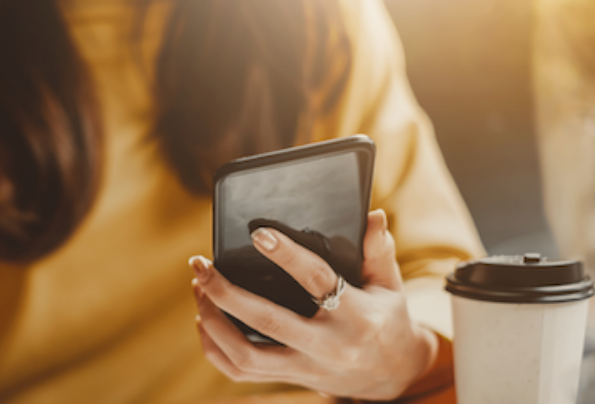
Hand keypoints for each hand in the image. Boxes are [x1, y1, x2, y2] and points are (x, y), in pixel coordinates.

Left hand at [189, 209, 437, 399]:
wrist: (394, 375)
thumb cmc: (387, 319)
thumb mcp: (390, 285)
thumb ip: (379, 250)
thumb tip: (372, 216)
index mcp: (356, 316)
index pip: (317, 281)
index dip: (287, 256)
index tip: (258, 234)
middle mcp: (328, 346)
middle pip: (267, 321)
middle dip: (226, 292)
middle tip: (201, 264)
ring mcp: (306, 368)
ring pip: (246, 355)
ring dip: (214, 321)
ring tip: (199, 288)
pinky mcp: (291, 379)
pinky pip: (241, 372)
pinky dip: (215, 349)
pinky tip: (203, 320)